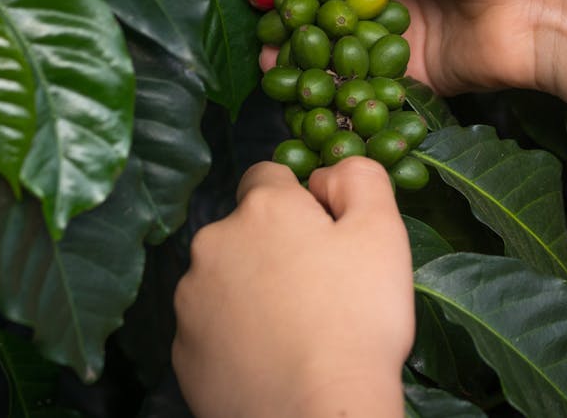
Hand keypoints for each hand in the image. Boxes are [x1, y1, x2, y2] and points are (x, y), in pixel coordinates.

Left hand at [172, 158, 413, 417]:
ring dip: (251, 290)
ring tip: (295, 328)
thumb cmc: (358, 319)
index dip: (302, 203)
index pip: (270, 178)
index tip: (325, 238)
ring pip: (225, 278)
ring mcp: (190, 300)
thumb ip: (359, 178)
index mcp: (262, 209)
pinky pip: (211, 327)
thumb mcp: (382, 230)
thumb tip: (328, 173)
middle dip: (275, 247)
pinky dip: (235, 335)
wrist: (319, 413)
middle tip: (318, 288)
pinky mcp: (183, 351)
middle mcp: (213, 244)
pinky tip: (270, 357)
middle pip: (246, 230)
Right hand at [264, 0, 566, 95]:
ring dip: (299, 52)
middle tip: (257, 20)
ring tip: (269, 59)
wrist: (535, 2)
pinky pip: (361, 80)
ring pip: (335, 44)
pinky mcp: (408, 74)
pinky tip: (301, 87)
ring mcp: (396, 31)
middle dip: (284, 10)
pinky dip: (330, 86)